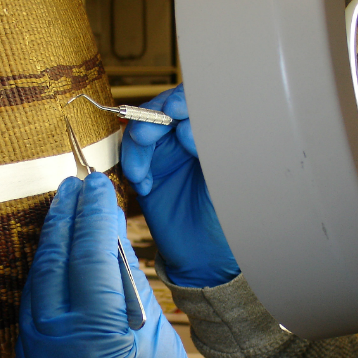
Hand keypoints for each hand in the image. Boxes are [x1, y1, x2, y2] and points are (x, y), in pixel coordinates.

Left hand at [14, 174, 212, 357]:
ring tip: (63, 212)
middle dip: (63, 219)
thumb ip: (124, 274)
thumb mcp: (152, 328)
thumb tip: (107, 224)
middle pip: (52, 265)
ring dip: (49, 246)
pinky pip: (31, 314)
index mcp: (94, 341)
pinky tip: (55, 257)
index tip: (95, 184)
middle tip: (72, 186)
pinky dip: (44, 282)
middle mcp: (52, 352)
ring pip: (35, 286)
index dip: (92, 214)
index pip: (87, 256)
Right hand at [121, 84, 239, 287]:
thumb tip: (186, 128)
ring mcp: (169, 153)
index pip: (199, 103)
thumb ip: (208, 151)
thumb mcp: (224, 182)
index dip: (183, 101)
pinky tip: (142, 185)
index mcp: (216, 135)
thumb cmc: (226, 221)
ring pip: (144, 130)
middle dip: (151, 119)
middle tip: (144, 136)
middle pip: (165, 110)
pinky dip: (131, 165)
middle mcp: (191, 139)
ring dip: (137, 147)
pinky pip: (132, 155)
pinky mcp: (149, 170)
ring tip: (140, 173)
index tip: (174, 111)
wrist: (204, 256)